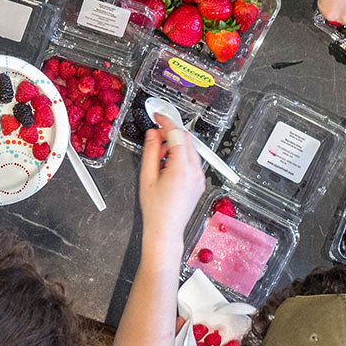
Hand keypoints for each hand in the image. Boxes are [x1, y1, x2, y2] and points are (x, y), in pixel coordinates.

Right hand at [139, 123, 205, 243]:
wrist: (166, 229)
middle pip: (187, 139)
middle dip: (171, 133)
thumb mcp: (147, 176)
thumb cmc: (155, 209)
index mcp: (181, 167)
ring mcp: (199, 177)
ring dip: (176, 145)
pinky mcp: (199, 182)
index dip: (166, 121)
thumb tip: (153, 134)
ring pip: (190, 149)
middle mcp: (194, 170)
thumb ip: (151, 151)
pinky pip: (192, 161)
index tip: (158, 116)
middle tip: (154, 137)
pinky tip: (167, 166)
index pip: (177, 134)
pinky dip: (181, 156)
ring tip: (159, 157)